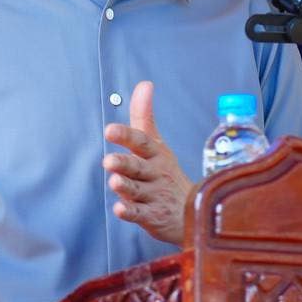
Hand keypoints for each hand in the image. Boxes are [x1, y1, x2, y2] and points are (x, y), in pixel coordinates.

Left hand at [103, 81, 192, 246]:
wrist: (192, 211)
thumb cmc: (166, 173)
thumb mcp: (157, 144)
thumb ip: (144, 116)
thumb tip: (145, 84)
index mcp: (156, 154)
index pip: (141, 142)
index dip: (126, 136)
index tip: (110, 130)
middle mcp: (155, 173)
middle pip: (138, 167)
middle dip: (124, 163)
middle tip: (109, 161)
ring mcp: (155, 196)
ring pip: (138, 190)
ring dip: (126, 186)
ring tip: (114, 181)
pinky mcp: (153, 217)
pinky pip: (140, 214)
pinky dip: (130, 212)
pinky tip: (119, 209)